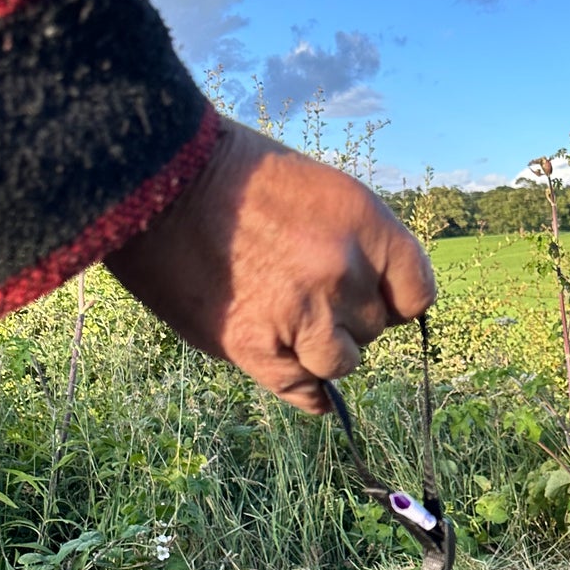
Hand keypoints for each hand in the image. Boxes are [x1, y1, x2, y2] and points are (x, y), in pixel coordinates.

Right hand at [105, 116, 434, 411]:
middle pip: (374, 328)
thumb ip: (349, 243)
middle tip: (303, 296)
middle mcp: (342, 270)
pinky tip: (289, 368)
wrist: (152, 180)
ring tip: (287, 324)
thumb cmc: (229, 177)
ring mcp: (302, 313)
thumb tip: (368, 299)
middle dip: (346, 318)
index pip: (416, 293)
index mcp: (363, 223)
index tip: (372, 300)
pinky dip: (304, 391)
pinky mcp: (257, 349)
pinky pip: (305, 392)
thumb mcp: (313, 189)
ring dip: (322, 352)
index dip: (393, 300)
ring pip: (343, 363)